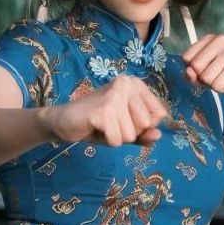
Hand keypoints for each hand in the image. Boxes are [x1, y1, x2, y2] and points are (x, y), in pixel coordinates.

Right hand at [46, 75, 169, 146]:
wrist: (64, 121)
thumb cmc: (99, 124)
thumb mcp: (126, 128)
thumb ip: (144, 134)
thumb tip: (158, 135)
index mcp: (136, 84)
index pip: (159, 114)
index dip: (144, 125)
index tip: (125, 118)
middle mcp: (128, 84)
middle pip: (146, 124)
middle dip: (129, 131)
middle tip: (111, 123)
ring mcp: (116, 95)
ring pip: (131, 134)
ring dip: (116, 136)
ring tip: (103, 125)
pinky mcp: (104, 109)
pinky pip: (117, 140)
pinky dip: (107, 140)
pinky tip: (96, 128)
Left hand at [181, 33, 223, 98]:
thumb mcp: (206, 75)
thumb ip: (192, 74)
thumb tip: (189, 71)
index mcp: (210, 38)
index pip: (185, 57)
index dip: (195, 70)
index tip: (210, 68)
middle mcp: (219, 40)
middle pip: (195, 67)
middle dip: (204, 78)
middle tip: (220, 75)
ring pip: (205, 77)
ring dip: (214, 83)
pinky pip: (216, 85)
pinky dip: (222, 88)